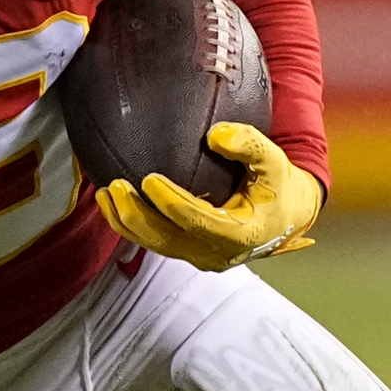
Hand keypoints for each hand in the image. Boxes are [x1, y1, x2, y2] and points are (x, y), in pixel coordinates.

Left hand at [96, 123, 321, 271]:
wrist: (286, 216)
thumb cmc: (280, 186)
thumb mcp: (275, 161)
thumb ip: (250, 145)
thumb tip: (215, 134)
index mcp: (240, 234)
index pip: (197, 221)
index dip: (170, 202)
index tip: (148, 178)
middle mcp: (217, 253)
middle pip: (166, 239)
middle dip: (136, 214)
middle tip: (114, 186)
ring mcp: (200, 257)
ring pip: (155, 245)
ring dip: (126, 222)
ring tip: (104, 194)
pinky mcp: (189, 252)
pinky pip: (154, 243)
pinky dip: (131, 226)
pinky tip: (112, 204)